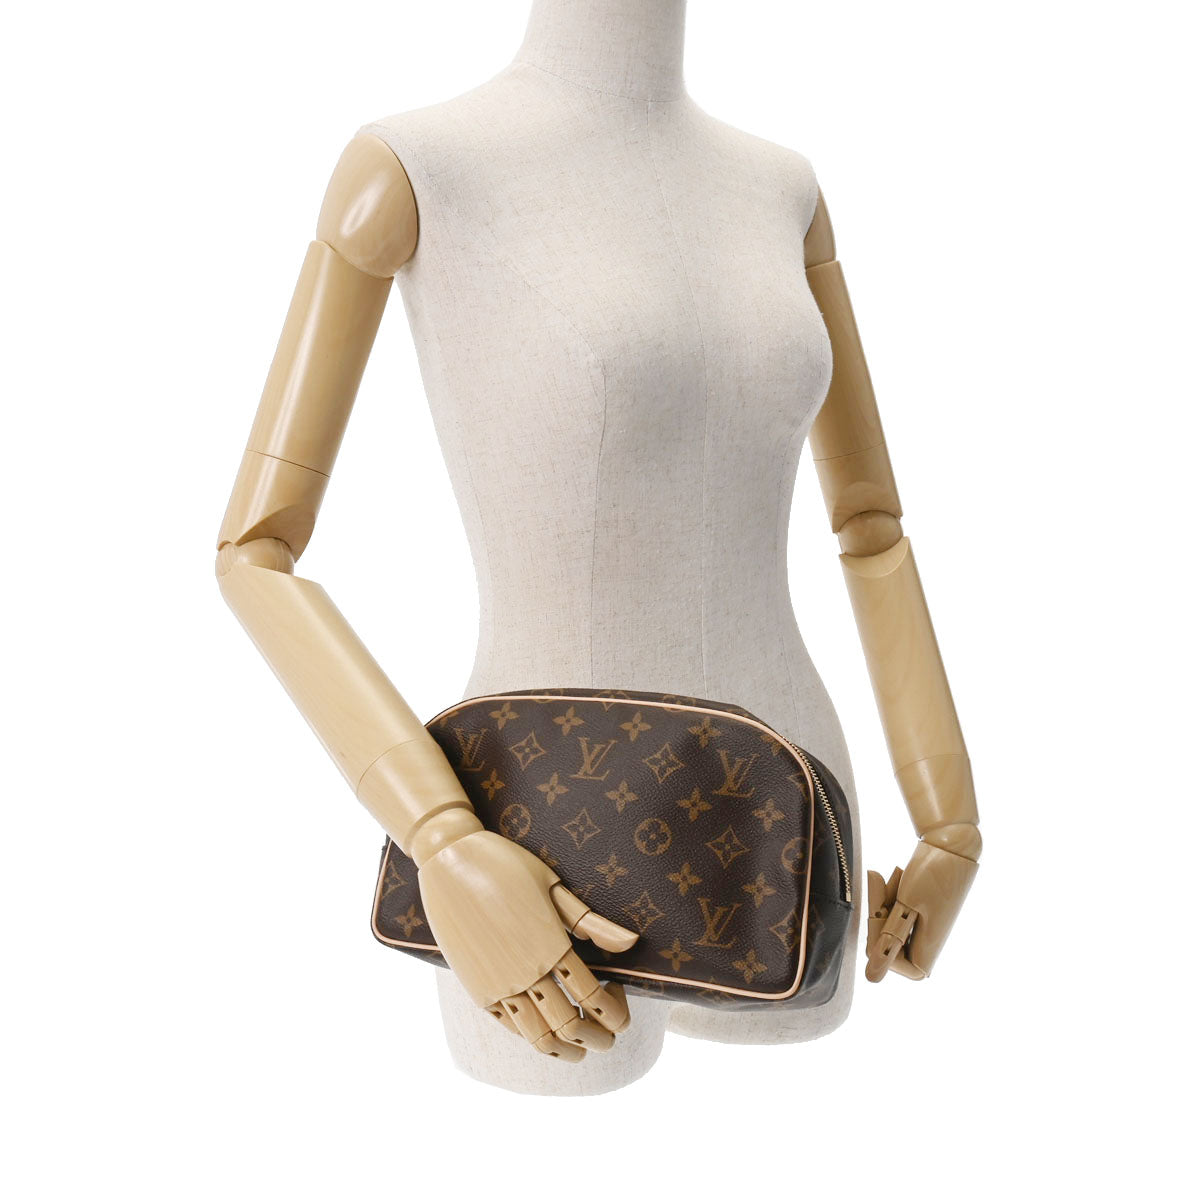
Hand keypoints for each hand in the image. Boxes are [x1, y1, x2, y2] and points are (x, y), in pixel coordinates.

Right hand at [417, 825, 637, 1061]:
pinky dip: (533, 1035)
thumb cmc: (506, 865)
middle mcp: (525, 973)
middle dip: (599, 1039)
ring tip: (581, 1045)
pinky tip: (545, 1021)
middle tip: (611, 1031)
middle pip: (570, 1027)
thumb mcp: (553, 885)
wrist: (449, 860)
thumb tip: (631, 943)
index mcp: (551, 946)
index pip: (594, 998)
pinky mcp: (475, 989)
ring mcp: (497, 985)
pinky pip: (510, 1026)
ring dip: (567, 1049)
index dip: (615, 1010)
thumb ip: (591, 923)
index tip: (618, 995)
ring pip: (538, 1038)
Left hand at [865, 839, 978, 981]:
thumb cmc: (931, 875)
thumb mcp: (905, 907)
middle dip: (878, 911)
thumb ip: (888, 942)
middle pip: (883, 941)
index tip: (883, 909)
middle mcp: (926, 946)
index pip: (886, 962)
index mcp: (927, 953)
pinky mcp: (919, 914)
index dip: (878, 938)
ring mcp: (923, 930)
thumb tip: (871, 978)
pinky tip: (898, 876)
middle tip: (878, 878)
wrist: (951, 843)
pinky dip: (890, 895)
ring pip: (886, 924)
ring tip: (897, 876)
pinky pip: (893, 912)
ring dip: (884, 900)